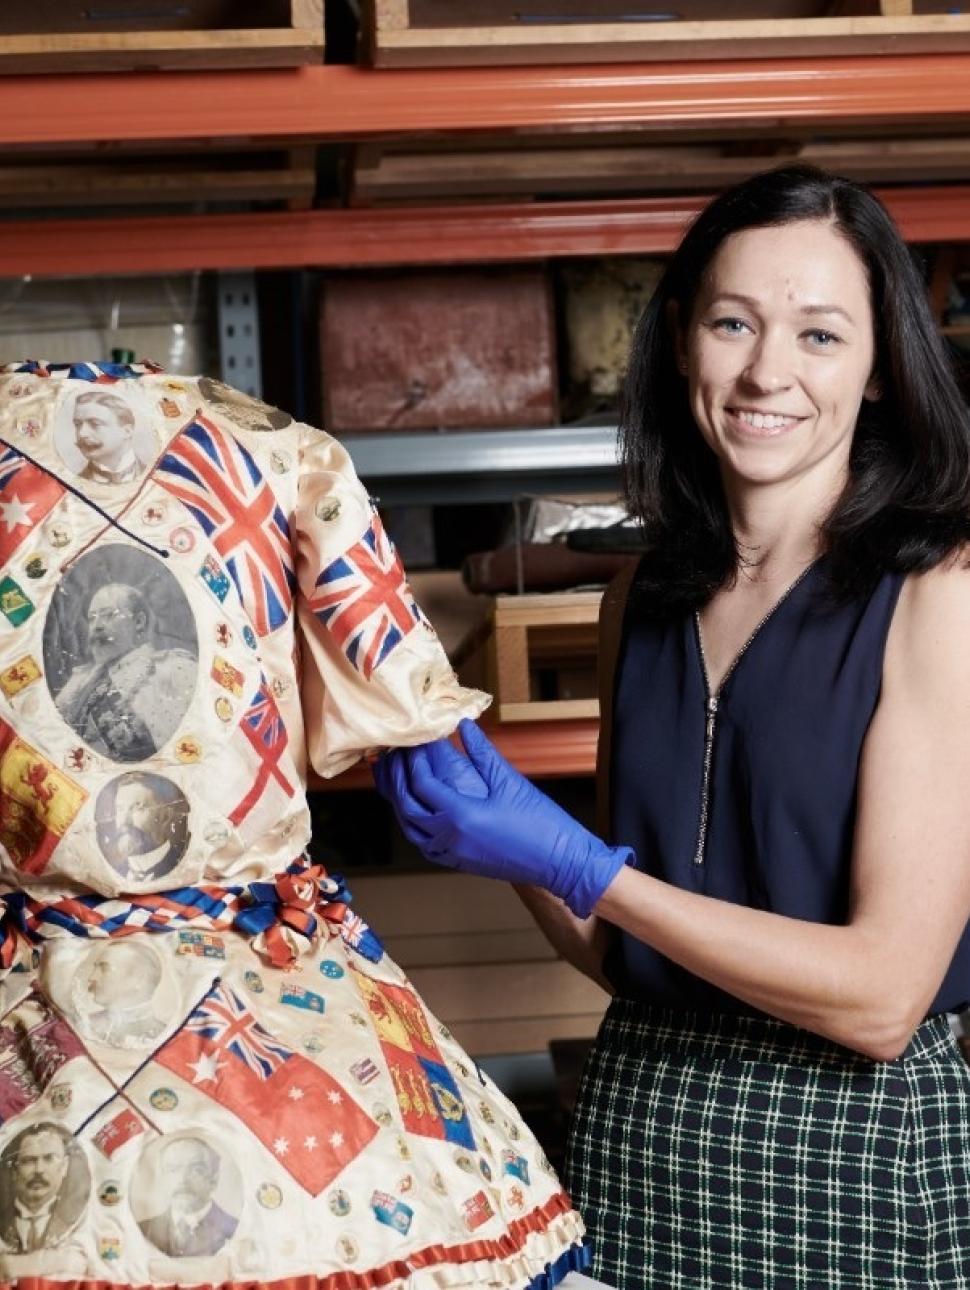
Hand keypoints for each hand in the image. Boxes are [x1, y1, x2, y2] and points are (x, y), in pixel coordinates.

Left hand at [373, 720, 630, 917]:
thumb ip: (482, 752)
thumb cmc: (540, 822)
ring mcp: (452, 854)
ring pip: (410, 828)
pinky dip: (414, 824)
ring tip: (398, 778)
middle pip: (406, 806)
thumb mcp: (510, 781)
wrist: (560, 862)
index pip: (422, 783)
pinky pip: (423, 844)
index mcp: (460, 816)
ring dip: (400, 802)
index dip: (413, 759)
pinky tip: (417, 809)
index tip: (413, 740)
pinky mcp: (459, 862)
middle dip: (397, 778)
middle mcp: (449, 838)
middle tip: (395, 755)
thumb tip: (464, 725)